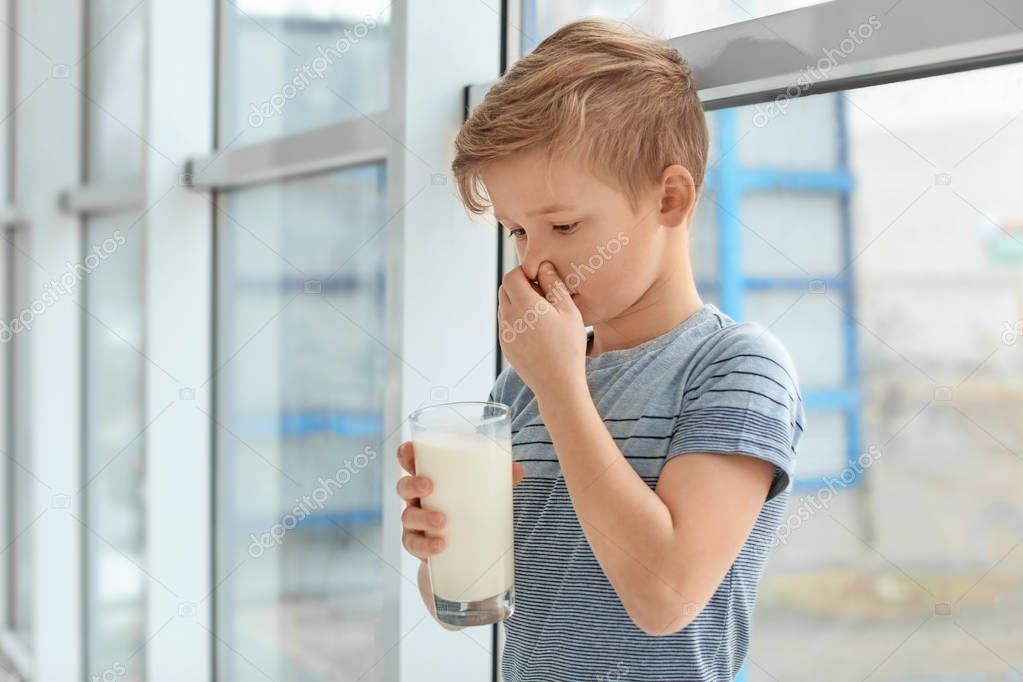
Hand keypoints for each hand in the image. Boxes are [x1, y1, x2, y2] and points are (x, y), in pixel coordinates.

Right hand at [396, 440, 525, 561]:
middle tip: (429, 486)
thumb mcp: (485, 492)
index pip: (409, 461)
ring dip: (422, 517)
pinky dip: (425, 545)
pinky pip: (413, 544)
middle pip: (403, 486)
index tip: (411, 449)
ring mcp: (416, 523)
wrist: (464, 553)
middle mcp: (416, 499)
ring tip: (442, 521)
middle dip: (412, 484)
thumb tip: (518, 470)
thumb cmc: (470, 509)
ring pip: (407, 516)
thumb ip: (501, 479)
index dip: (405, 453)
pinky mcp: (419, 545)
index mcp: (429, 478)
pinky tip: (439, 545)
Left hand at [498, 262, 586, 398]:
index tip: (541, 279)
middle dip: (520, 286)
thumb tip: (543, 266)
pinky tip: (537, 330)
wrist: (558, 384)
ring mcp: (504, 333)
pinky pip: (506, 324)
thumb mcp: (568, 311)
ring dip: (518, 303)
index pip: (511, 276)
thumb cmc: (568, 347)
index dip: (524, 272)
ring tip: (542, 314)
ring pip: (505, 307)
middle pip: (505, 290)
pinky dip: (517, 319)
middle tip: (543, 295)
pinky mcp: (505, 346)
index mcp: (523, 305)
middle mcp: (508, 317)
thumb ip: (554, 285)